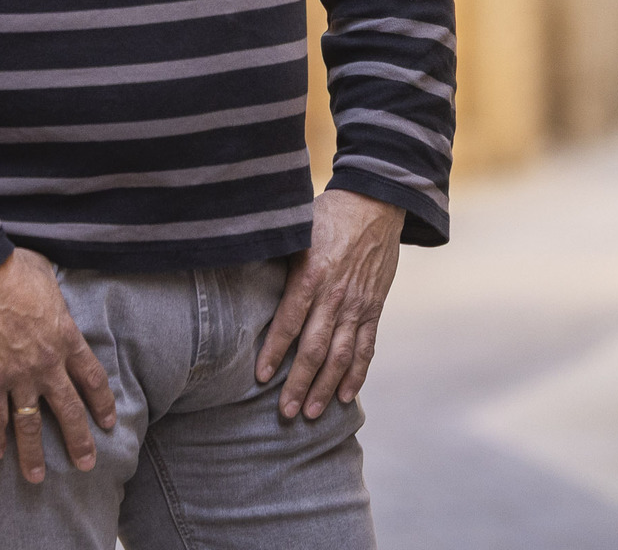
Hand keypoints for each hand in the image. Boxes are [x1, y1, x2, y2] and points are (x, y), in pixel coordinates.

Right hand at [0, 247, 118, 483]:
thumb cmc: (11, 268)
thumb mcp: (45, 274)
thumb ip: (52, 293)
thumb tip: (48, 288)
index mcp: (66, 337)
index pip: (92, 378)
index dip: (101, 402)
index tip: (107, 422)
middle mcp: (47, 363)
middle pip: (69, 409)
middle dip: (79, 440)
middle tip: (86, 463)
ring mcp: (19, 375)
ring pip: (31, 424)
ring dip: (34, 453)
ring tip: (37, 476)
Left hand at [258, 189, 405, 420]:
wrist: (376, 203)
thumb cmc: (327, 214)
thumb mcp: (296, 230)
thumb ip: (276, 257)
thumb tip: (241, 274)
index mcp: (312, 274)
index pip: (289, 321)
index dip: (275, 351)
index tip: (260, 377)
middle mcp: (336, 295)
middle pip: (316, 348)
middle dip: (299, 383)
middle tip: (285, 411)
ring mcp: (358, 304)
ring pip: (341, 355)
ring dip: (325, 387)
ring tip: (310, 412)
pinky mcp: (374, 307)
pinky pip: (366, 347)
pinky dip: (357, 374)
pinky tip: (346, 395)